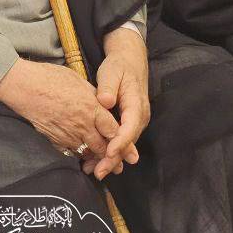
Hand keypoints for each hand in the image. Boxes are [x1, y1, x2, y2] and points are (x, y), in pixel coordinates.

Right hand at [0, 59, 120, 165]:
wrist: (25, 87)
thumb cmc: (50, 78)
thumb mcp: (78, 80)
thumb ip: (92, 94)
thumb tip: (101, 102)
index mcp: (91, 108)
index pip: (113, 129)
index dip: (122, 140)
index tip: (129, 148)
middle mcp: (83, 124)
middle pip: (103, 146)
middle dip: (113, 158)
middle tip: (120, 166)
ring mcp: (68, 134)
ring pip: (88, 152)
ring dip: (96, 159)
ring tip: (103, 166)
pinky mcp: (55, 140)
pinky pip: (72, 152)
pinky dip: (79, 155)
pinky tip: (82, 156)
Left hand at [89, 27, 149, 179]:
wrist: (129, 61)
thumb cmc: (119, 67)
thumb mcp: (112, 72)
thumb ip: (108, 87)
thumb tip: (106, 101)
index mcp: (136, 105)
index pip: (130, 128)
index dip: (120, 143)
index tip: (108, 153)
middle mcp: (139, 117)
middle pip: (128, 143)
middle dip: (113, 159)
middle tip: (98, 172)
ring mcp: (135, 121)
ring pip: (124, 145)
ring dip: (110, 159)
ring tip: (93, 171)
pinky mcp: (128, 123)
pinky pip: (120, 140)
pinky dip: (109, 151)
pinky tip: (96, 160)